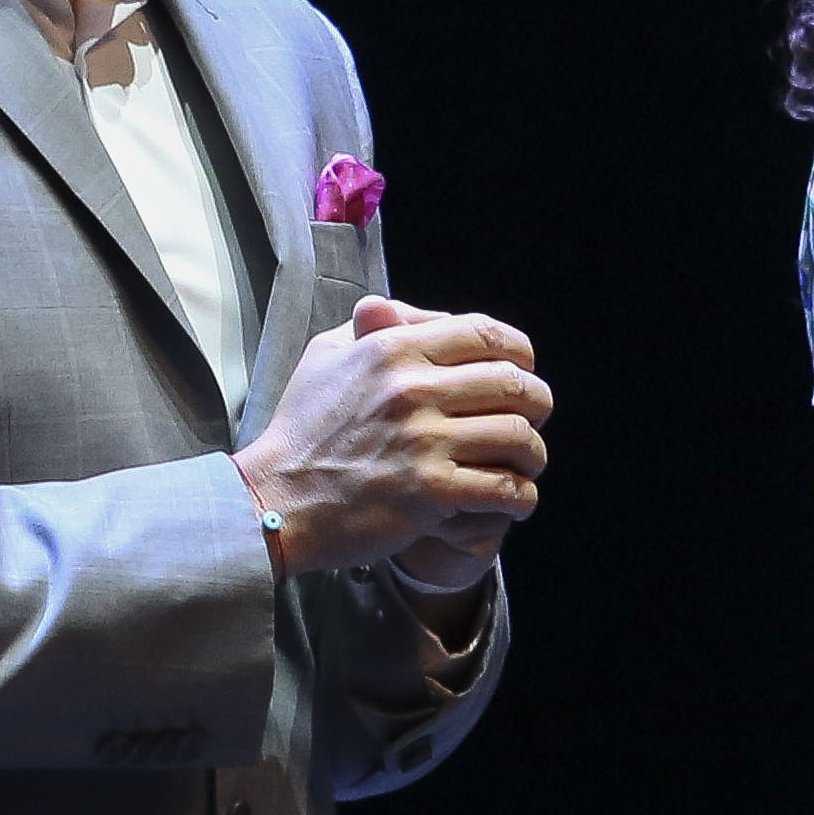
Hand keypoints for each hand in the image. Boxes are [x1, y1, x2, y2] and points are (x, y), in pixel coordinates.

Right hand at [237, 297, 550, 580]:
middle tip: (531, 420)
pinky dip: (521, 496)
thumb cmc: (301, 429)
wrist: (277, 499)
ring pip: (519, 436)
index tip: (524, 370)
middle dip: (536, 403)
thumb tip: (419, 314)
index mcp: (392, 349)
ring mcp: (424, 442)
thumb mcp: (325, 357)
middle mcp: (412, 389)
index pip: (484, 334)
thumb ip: (374, 327)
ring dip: (532, 453)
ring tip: (525, 465)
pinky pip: (505, 488)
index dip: (519, 352)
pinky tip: (514, 500)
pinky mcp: (431, 492)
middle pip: (514, 383)